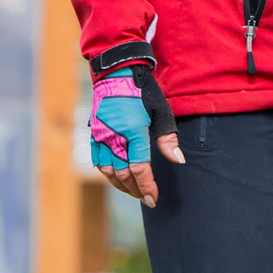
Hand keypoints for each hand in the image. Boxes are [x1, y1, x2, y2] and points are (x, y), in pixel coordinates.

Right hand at [91, 67, 182, 206]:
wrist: (116, 73)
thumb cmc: (143, 91)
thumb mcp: (162, 112)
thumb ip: (168, 139)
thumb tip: (178, 161)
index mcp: (133, 131)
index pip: (139, 169)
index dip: (147, 187)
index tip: (154, 199)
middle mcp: (113, 137)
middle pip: (123, 174)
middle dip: (136, 190)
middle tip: (147, 199)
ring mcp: (100, 136)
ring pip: (108, 171)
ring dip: (121, 185)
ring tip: (134, 191)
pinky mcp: (93, 133)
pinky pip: (97, 160)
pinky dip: (107, 173)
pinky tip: (117, 178)